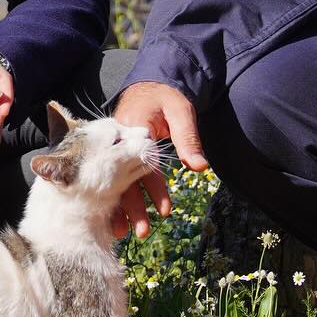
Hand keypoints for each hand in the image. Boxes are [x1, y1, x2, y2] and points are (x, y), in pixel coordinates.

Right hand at [109, 81, 207, 239]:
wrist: (151, 82)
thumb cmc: (166, 95)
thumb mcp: (181, 112)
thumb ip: (188, 139)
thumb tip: (199, 166)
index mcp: (133, 128)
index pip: (144, 164)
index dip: (154, 189)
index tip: (165, 210)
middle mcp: (121, 142)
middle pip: (125, 178)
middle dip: (134, 206)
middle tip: (142, 232)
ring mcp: (117, 149)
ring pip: (118, 182)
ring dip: (123, 208)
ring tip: (126, 233)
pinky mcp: (119, 155)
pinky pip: (118, 178)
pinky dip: (119, 197)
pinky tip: (118, 219)